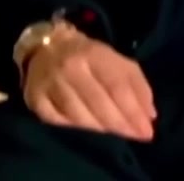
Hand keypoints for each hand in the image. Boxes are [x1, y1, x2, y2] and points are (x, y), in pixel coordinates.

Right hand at [22, 28, 156, 140]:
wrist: (46, 46)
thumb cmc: (88, 56)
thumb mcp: (116, 61)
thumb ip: (136, 84)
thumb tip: (149, 114)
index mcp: (93, 53)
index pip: (117, 86)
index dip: (133, 111)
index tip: (147, 131)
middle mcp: (70, 67)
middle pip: (99, 104)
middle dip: (121, 124)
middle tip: (136, 137)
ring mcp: (49, 83)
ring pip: (79, 116)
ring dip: (100, 129)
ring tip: (114, 135)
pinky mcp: (34, 98)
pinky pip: (58, 120)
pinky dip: (74, 128)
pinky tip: (86, 130)